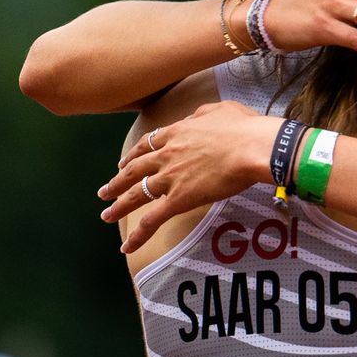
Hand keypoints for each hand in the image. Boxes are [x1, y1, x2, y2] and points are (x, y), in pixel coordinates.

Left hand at [100, 102, 278, 250]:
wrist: (252, 147)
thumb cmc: (244, 128)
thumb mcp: (219, 109)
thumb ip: (201, 114)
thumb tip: (195, 119)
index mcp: (176, 132)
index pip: (147, 145)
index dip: (133, 155)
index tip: (124, 163)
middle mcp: (166, 155)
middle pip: (134, 170)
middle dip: (117, 182)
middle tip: (105, 191)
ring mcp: (170, 178)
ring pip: (135, 194)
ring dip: (119, 206)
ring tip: (107, 216)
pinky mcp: (178, 199)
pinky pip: (152, 220)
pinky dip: (138, 235)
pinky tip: (127, 246)